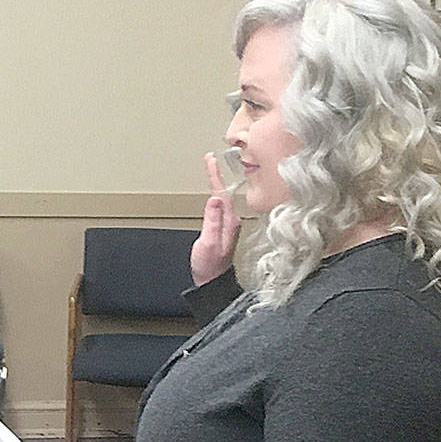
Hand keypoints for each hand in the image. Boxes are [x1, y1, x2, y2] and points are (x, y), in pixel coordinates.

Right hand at [190, 152, 241, 286]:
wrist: (212, 282)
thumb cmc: (210, 266)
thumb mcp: (209, 243)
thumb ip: (212, 221)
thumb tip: (214, 199)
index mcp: (228, 222)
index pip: (221, 193)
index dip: (215, 175)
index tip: (211, 160)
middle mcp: (231, 221)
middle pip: (224, 192)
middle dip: (218, 175)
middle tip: (211, 159)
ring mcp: (228, 226)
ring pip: (223, 198)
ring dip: (218, 183)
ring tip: (212, 170)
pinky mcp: (224, 230)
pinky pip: (221, 206)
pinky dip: (217, 195)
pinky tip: (215, 193)